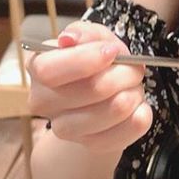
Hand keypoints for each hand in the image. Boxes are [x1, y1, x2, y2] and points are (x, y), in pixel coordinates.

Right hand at [27, 21, 151, 153]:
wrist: (100, 97)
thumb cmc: (94, 62)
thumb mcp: (91, 37)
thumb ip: (84, 33)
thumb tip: (68, 39)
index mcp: (38, 68)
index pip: (49, 70)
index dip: (85, 60)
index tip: (112, 51)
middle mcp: (43, 101)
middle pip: (90, 90)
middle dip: (123, 74)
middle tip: (134, 68)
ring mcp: (65, 128)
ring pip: (112, 111)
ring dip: (133, 93)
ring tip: (133, 86)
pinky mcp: (90, 144)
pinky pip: (125, 132)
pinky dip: (140, 116)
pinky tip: (138, 107)